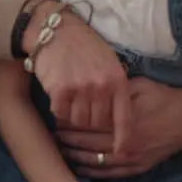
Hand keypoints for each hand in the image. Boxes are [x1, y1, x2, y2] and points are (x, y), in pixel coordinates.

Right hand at [27, 2, 131, 151]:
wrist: (57, 31)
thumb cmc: (85, 46)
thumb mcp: (110, 62)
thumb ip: (114, 85)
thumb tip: (116, 113)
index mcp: (117, 80)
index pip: (124, 116)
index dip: (123, 137)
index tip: (121, 150)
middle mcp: (101, 87)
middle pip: (98, 124)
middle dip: (91, 122)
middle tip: (83, 110)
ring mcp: (81, 89)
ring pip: (79, 121)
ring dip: (74, 116)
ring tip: (71, 100)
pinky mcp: (60, 90)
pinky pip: (60, 114)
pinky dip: (59, 110)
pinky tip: (59, 96)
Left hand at [57, 77, 181, 178]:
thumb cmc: (163, 98)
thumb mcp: (139, 86)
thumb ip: (115, 90)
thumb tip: (91, 87)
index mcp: (123, 121)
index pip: (88, 125)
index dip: (70, 123)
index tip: (56, 118)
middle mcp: (124, 143)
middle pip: (86, 144)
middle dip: (67, 140)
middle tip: (53, 135)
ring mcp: (130, 159)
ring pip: (94, 161)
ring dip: (74, 157)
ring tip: (60, 150)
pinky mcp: (136, 168)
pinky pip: (108, 174)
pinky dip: (91, 172)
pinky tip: (79, 167)